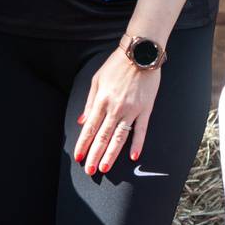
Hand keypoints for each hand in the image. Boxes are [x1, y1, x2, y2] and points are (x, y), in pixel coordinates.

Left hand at [73, 44, 161, 173]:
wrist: (140, 53)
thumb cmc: (117, 65)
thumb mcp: (97, 80)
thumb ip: (89, 103)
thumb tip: (82, 122)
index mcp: (101, 100)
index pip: (90, 128)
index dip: (83, 143)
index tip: (79, 157)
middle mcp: (115, 108)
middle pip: (103, 136)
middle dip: (94, 154)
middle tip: (90, 170)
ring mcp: (131, 110)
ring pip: (119, 137)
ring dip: (111, 154)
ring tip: (105, 167)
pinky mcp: (145, 109)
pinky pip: (141, 130)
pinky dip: (137, 144)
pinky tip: (133, 156)